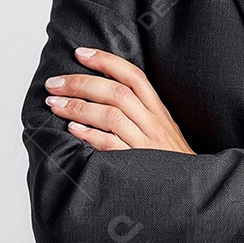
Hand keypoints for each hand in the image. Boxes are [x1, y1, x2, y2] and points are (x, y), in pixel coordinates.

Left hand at [44, 47, 195, 153]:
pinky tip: (72, 129)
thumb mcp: (162, 129)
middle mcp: (153, 122)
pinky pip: (110, 145)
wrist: (189, 189)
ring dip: (78, 107)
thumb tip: (102, 91)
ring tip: (55, 104)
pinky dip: (90, 135)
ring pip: (111, 115)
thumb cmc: (170, 161)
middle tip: (54, 83)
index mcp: (158, 110)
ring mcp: (146, 143)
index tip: (80, 53)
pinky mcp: (137, 165)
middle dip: (81, 84)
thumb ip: (140, 111)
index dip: (106, 61)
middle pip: (116, 92)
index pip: (133, 76)